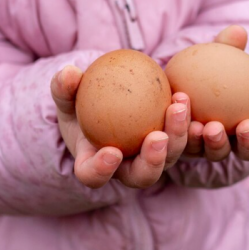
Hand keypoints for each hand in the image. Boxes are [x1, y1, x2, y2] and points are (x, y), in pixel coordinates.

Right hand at [50, 65, 190, 188]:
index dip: (102, 170)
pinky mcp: (169, 143)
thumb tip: (68, 73)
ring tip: (178, 107)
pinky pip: (181, 136)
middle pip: (142, 176)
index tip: (112, 152)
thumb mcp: (67, 94)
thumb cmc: (79, 101)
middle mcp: (126, 168)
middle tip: (159, 137)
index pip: (94, 176)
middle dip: (153, 161)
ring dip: (177, 135)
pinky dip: (185, 120)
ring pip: (168, 157)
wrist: (104, 102)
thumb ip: (64, 87)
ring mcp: (151, 158)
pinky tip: (183, 96)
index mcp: (94, 164)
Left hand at [182, 25, 248, 161]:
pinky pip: (187, 146)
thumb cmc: (210, 65)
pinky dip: (185, 134)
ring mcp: (213, 148)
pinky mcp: (188, 150)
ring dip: (216, 143)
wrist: (178, 80)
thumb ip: (228, 46)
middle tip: (246, 126)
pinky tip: (181, 120)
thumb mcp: (219, 54)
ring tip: (209, 128)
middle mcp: (238, 140)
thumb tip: (237, 31)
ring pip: (219, 152)